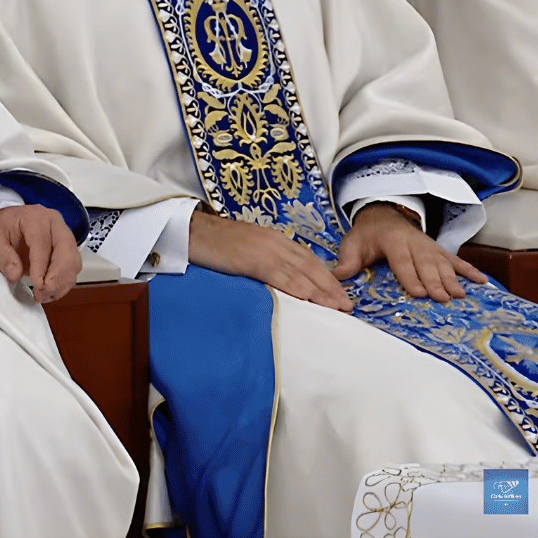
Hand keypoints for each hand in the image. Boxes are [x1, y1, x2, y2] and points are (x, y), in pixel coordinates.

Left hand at [0, 205, 79, 302]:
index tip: (37, 285)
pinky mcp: (67, 248)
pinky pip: (72, 267)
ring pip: (73, 261)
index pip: (43, 244)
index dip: (41, 268)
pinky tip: (51, 292)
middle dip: (57, 278)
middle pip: (66, 252)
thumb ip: (3, 258)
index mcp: (35, 217)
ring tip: (44, 295)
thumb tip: (15, 274)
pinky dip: (64, 283)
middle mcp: (54, 223)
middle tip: (43, 293)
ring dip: (62, 283)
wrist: (3, 228)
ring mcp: (63, 235)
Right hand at [189, 210, 351, 310]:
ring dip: (321, 291)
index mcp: (275, 239)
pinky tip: (309, 299)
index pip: (309, 261)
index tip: (341, 295)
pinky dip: (296, 287)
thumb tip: (281, 282)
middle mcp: (275, 242)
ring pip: (300, 272)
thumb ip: (265, 261)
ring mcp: (264, 249)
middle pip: (311, 267)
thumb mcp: (246, 249)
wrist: (190, 230)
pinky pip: (278, 274)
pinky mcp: (250, 258)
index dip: (327, 279)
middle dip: (331, 287)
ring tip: (337, 308)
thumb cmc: (213, 242)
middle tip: (348, 307)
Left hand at [332, 202, 486, 301]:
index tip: (418, 292)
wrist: (383, 215)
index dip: (410, 276)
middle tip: (443, 298)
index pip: (402, 261)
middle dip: (435, 281)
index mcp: (392, 241)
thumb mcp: (352, 243)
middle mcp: (414, 243)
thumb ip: (347, 260)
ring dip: (453, 279)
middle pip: (425, 264)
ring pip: (442, 263)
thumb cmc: (367, 234)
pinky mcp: (438, 250)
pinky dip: (469, 269)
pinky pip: (456, 259)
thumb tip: (336, 277)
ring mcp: (429, 246)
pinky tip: (482, 281)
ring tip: (460, 295)